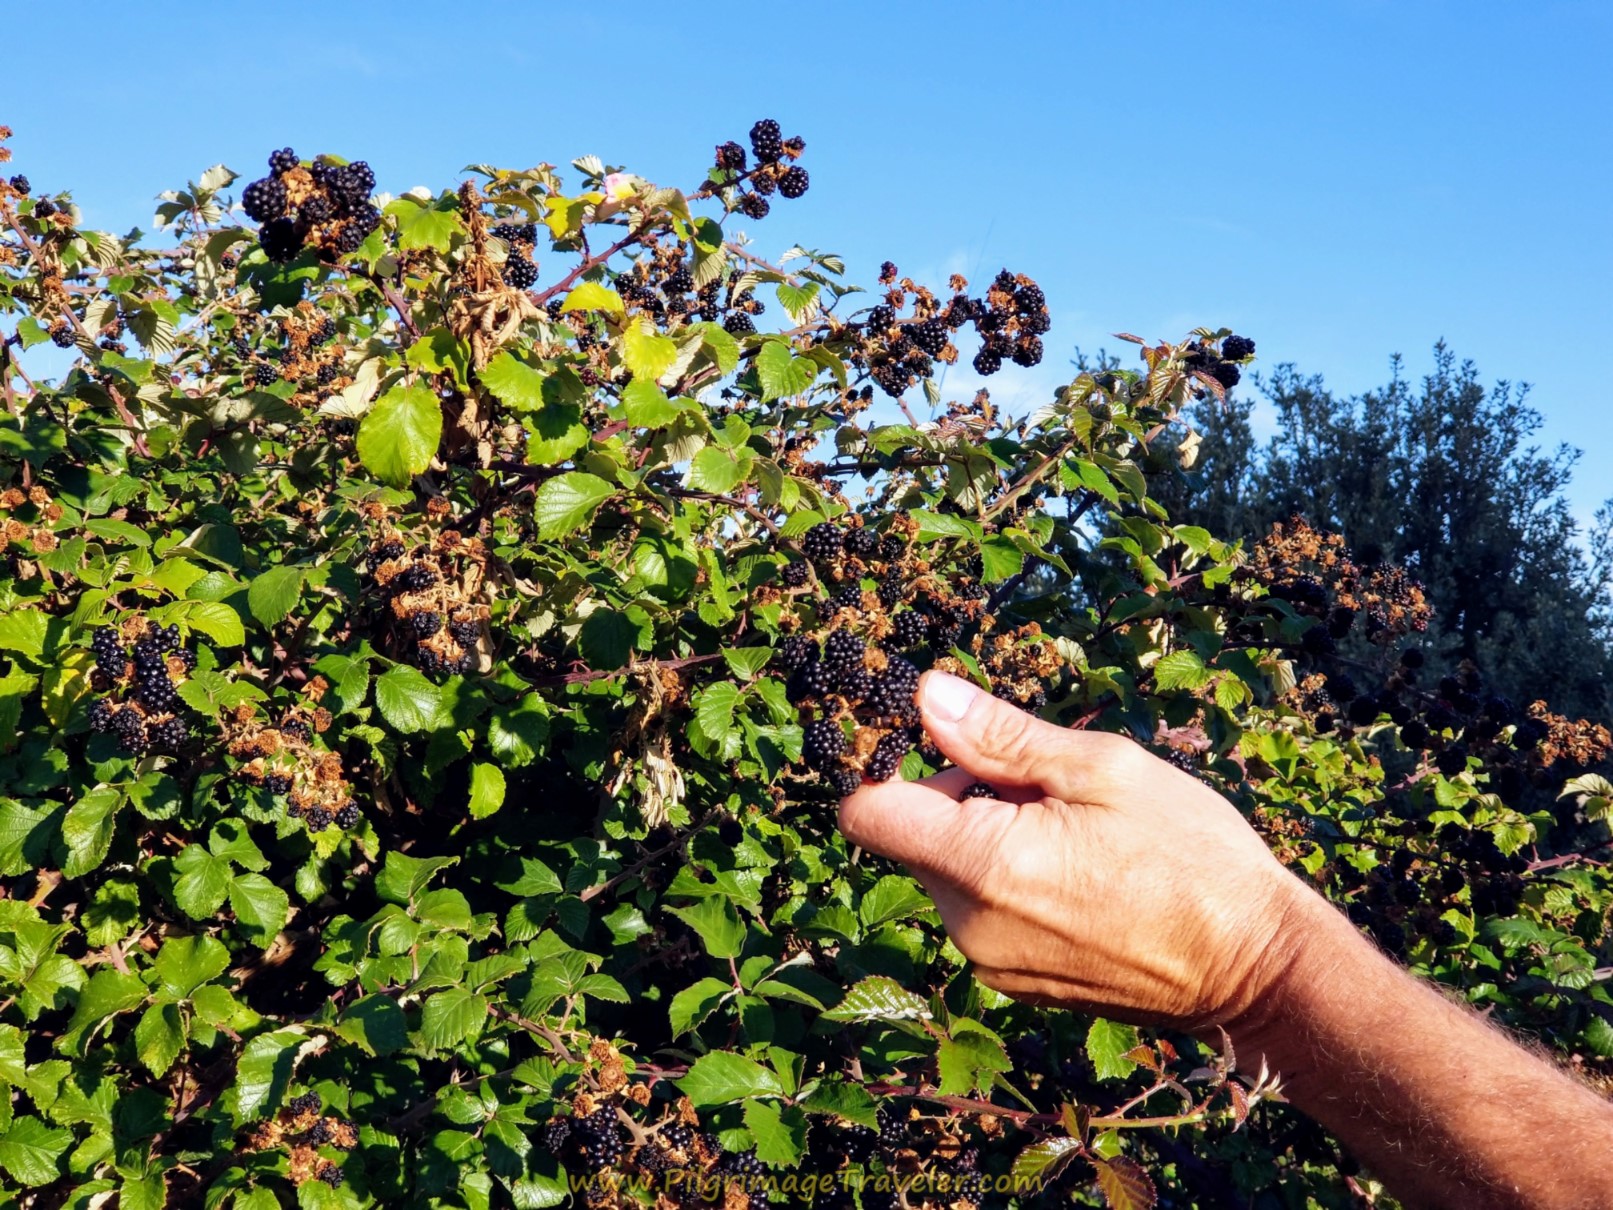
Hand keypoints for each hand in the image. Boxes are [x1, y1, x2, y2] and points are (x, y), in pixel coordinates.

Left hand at [838, 671, 1313, 1029]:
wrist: (1257, 969)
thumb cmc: (1190, 856)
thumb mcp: (1100, 769)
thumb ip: (1000, 735)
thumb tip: (926, 695)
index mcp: (980, 864)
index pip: (866, 812)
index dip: (887, 766)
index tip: (937, 741)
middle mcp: (968, 924)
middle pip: (910, 838)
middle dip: (956, 797)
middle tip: (1041, 782)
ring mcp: (990, 963)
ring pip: (947, 875)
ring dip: (984, 839)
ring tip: (1072, 829)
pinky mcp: (1015, 983)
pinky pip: (980, 913)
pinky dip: (1007, 882)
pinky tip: (1079, 872)